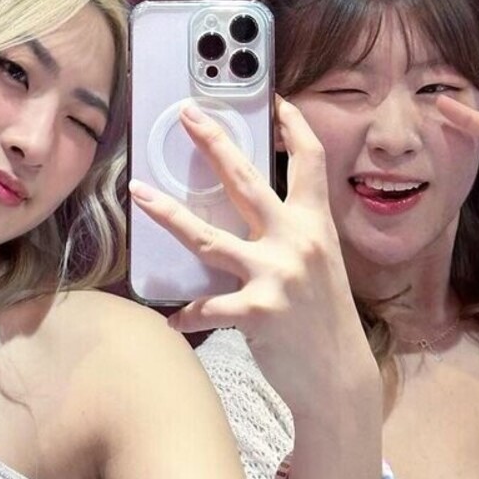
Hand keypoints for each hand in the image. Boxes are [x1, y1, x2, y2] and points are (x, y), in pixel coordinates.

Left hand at [129, 98, 377, 417]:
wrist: (340, 380)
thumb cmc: (323, 317)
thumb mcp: (318, 262)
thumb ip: (290, 230)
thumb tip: (251, 203)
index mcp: (315, 224)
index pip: (310, 160)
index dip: (294, 124)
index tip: (275, 98)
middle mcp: (297, 241)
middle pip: (247, 180)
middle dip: (215, 142)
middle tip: (187, 115)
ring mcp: (276, 275)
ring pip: (208, 237)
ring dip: (168, 213)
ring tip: (138, 192)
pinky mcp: (257, 312)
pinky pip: (207, 306)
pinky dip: (187, 311)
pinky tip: (171, 316)